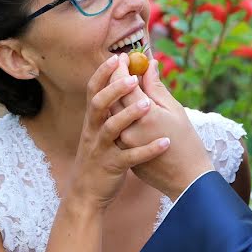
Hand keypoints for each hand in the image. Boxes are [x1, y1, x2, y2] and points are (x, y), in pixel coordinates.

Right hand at [68, 55, 170, 212]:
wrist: (86, 193)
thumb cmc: (99, 156)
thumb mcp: (100, 131)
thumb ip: (109, 108)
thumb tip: (120, 83)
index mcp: (93, 120)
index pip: (94, 91)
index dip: (104, 73)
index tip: (117, 57)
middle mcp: (94, 131)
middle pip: (100, 105)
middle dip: (115, 89)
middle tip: (133, 78)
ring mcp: (102, 149)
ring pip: (112, 129)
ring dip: (129, 115)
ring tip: (149, 105)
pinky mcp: (113, 167)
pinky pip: (130, 157)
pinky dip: (148, 150)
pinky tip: (165, 143)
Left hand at [116, 57, 213, 199]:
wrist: (187, 179)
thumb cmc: (187, 142)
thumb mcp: (175, 110)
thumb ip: (157, 87)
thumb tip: (148, 65)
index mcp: (144, 115)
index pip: (124, 84)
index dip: (122, 67)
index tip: (125, 56)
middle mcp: (129, 129)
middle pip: (113, 96)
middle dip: (115, 78)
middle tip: (120, 64)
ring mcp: (124, 143)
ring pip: (111, 113)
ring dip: (113, 96)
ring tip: (121, 83)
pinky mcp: (124, 154)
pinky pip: (115, 129)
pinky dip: (117, 114)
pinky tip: (123, 106)